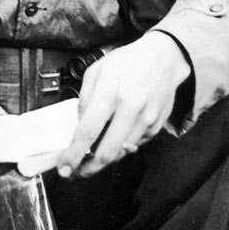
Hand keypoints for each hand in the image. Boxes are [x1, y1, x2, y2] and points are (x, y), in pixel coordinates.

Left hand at [56, 32, 190, 178]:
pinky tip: (115, 136)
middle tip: (75, 171)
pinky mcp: (156, 126)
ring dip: (104, 158)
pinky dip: (121, 147)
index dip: (73, 154)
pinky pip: (134, 146)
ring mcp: (147, 120)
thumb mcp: (96, 72)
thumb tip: (78, 128)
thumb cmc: (128, 62)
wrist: (164, 58)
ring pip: (121, 153)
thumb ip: (84, 100)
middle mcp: (131, 108)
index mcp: (111, 92)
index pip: (88, 132)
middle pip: (107, 153)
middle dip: (88, 168)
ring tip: (93, 152)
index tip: (63, 168)